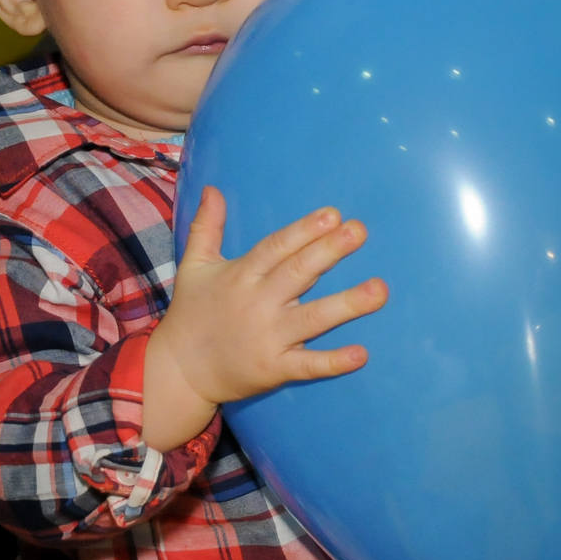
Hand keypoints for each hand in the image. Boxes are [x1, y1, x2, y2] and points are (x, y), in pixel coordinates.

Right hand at [142, 186, 387, 450]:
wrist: (180, 371)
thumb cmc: (192, 313)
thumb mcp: (194, 266)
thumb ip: (206, 226)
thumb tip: (213, 188)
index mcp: (242, 276)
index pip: (276, 248)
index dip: (304, 231)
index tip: (333, 214)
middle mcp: (257, 303)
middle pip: (297, 274)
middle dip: (329, 252)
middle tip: (359, 231)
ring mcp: (268, 338)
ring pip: (312, 319)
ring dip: (347, 305)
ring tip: (380, 290)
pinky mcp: (274, 369)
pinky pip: (308, 365)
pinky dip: (333, 362)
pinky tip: (362, 354)